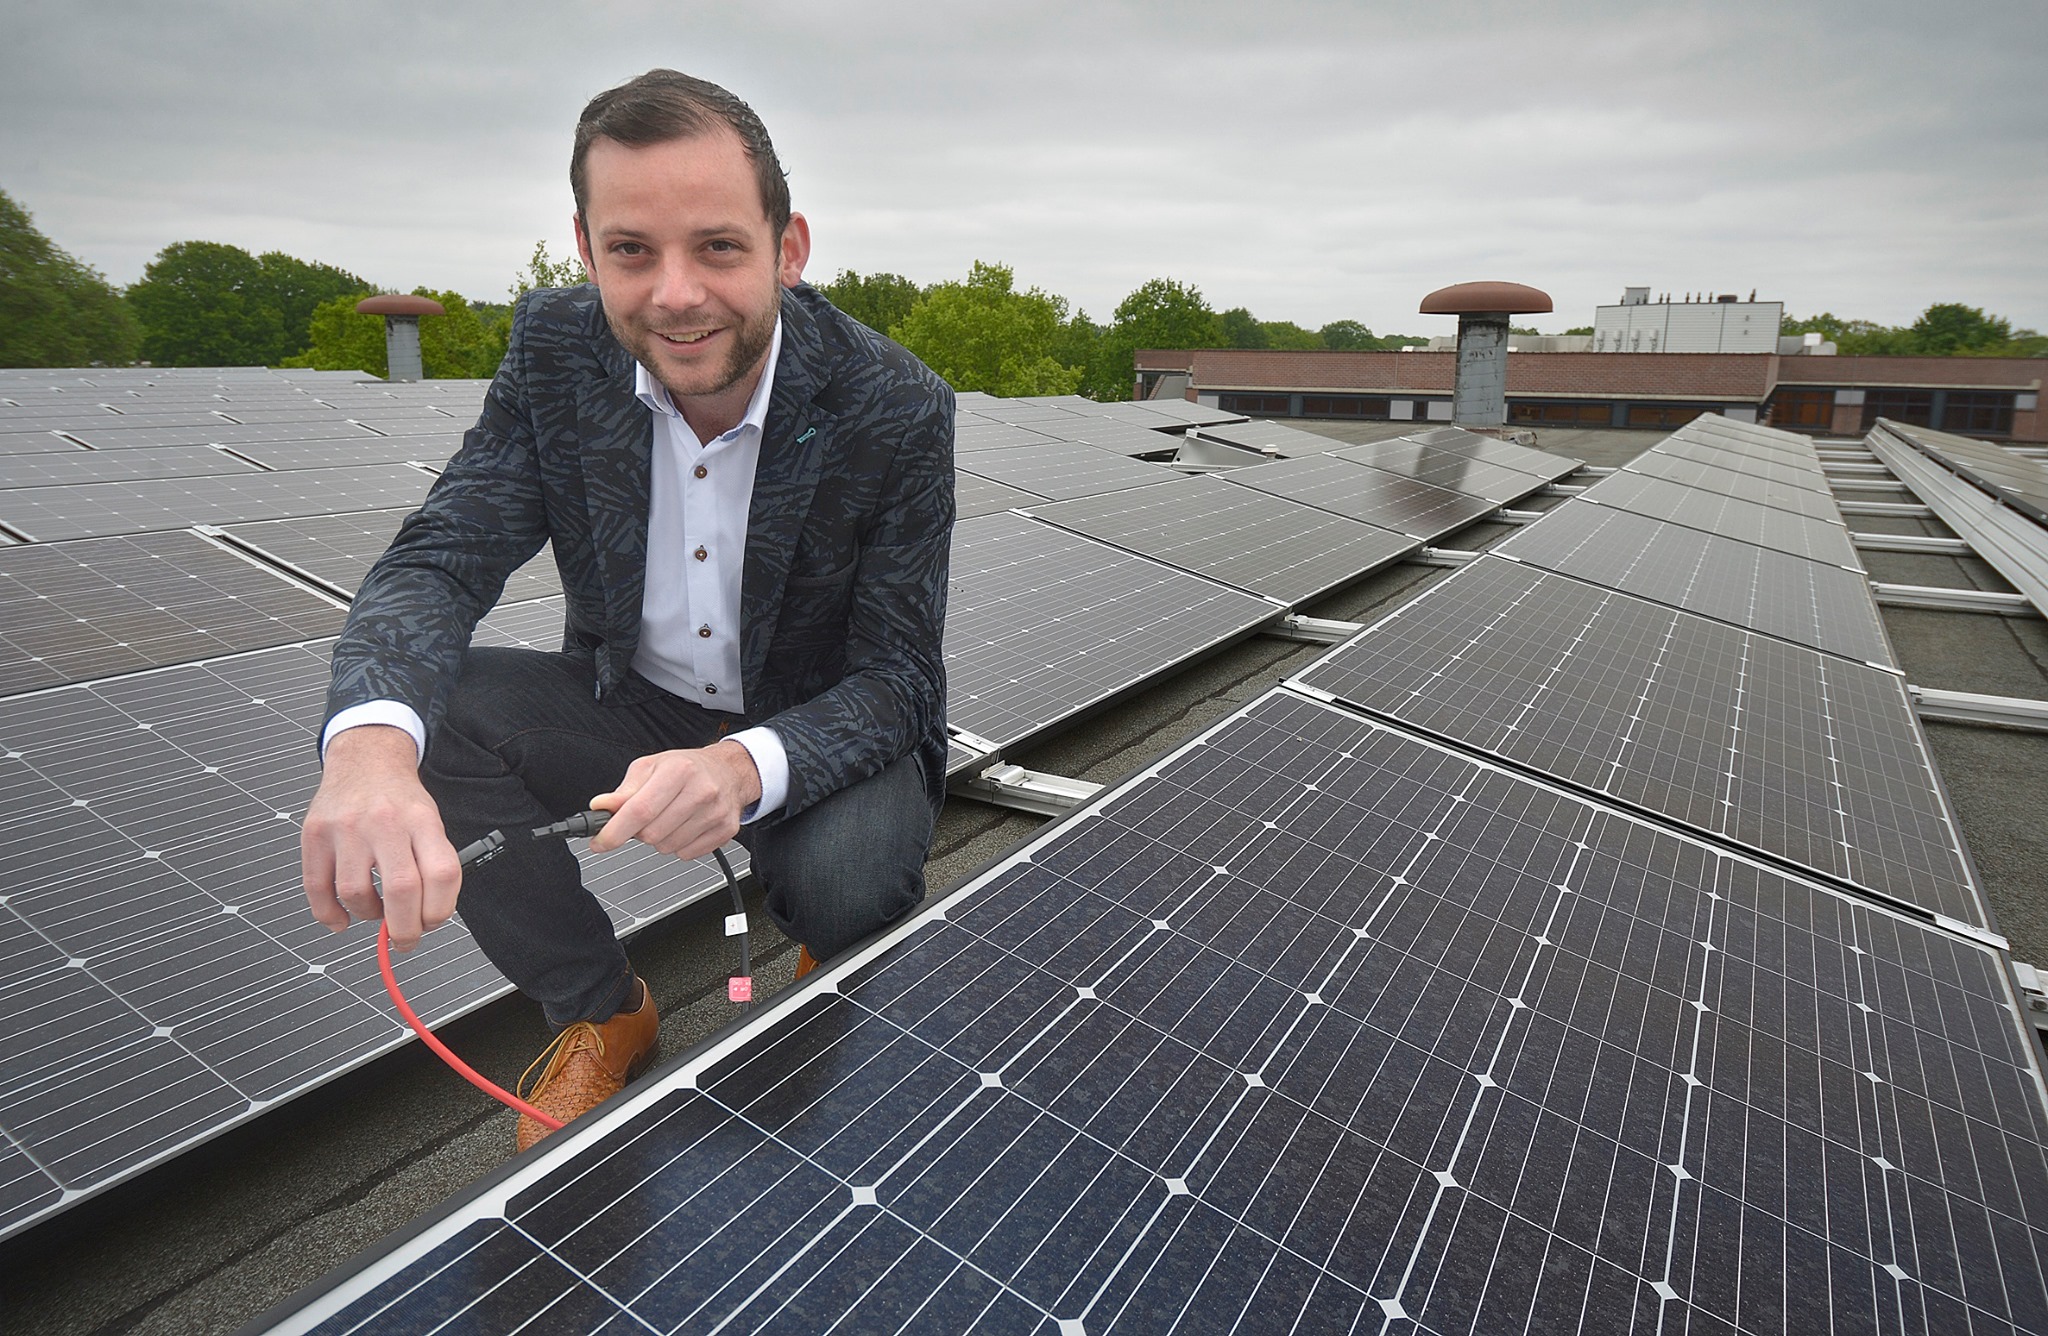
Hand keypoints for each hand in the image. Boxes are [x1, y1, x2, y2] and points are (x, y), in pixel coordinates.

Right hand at [300, 725, 461, 952]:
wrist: (365, 760)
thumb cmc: (399, 799)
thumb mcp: (429, 821)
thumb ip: (431, 864)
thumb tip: (425, 919)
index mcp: (422, 820)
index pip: (442, 874)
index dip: (440, 910)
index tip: (432, 922)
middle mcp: (385, 822)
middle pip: (401, 890)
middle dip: (405, 928)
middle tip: (405, 939)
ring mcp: (346, 828)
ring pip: (356, 893)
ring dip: (368, 916)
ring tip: (375, 911)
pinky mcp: (314, 835)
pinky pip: (316, 887)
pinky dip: (328, 914)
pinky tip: (341, 919)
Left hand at [587, 738, 760, 861]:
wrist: (728, 771)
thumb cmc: (687, 768)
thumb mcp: (650, 768)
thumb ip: (623, 791)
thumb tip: (601, 807)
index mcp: (679, 770)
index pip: (639, 810)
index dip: (614, 831)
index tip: (600, 842)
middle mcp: (701, 791)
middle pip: (651, 834)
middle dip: (639, 832)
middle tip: (646, 817)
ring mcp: (716, 813)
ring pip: (668, 847)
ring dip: (660, 839)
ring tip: (669, 818)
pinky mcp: (726, 831)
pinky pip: (686, 854)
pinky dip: (679, 845)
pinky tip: (685, 826)